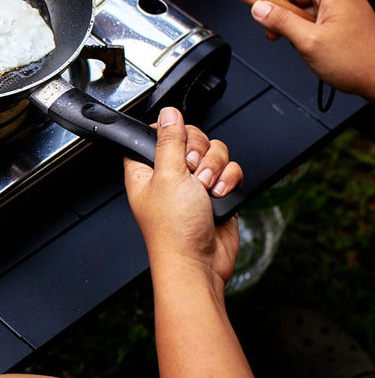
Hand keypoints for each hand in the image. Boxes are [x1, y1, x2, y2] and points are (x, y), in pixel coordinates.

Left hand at [124, 108, 241, 283]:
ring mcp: (195, 183)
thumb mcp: (168, 176)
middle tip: (192, 173)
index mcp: (146, 168)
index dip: (171, 134)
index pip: (157, 133)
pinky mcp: (217, 192)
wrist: (199, 263)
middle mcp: (170, 173)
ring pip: (215, 152)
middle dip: (199, 153)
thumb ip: (169, 141)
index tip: (177, 146)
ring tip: (205, 190)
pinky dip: (229, 180)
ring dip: (215, 169)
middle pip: (192, 138)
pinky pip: (231, 169)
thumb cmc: (173, 231)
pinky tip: (219, 197)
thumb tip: (168, 114)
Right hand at [251, 0, 374, 101]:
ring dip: (284, 16)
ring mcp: (340, 6)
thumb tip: (259, 8)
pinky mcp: (340, 19)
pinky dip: (297, 23)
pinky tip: (293, 39)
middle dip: (275, 2)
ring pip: (302, 1)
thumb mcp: (309, 41)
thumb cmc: (358, 61)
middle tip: (263, 20)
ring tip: (278, 35)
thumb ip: (281, 21)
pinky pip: (312, 13)